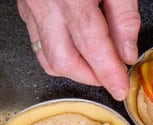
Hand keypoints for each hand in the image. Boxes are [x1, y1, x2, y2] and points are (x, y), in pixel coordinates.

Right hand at [17, 0, 140, 100]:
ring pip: (47, 56)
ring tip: (98, 64)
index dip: (107, 73)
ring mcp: (31, 5)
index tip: (120, 89)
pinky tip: (78, 48)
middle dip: (90, 76)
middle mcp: (46, 3)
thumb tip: (127, 53)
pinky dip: (61, 53)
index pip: (91, 47)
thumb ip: (124, 17)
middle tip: (112, 75)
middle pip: (63, 60)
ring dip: (75, 69)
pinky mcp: (26, 6)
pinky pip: (39, 42)